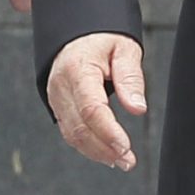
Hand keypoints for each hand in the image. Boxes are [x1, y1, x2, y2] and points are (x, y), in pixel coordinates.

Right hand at [46, 33, 145, 169]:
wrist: (76, 33)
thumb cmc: (103, 38)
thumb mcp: (124, 48)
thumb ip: (130, 77)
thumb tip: (138, 109)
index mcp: (77, 70)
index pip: (91, 108)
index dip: (107, 131)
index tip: (125, 146)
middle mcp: (60, 88)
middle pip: (79, 127)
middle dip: (104, 148)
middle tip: (129, 161)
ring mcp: (56, 99)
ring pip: (72, 134)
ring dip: (96, 152)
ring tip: (122, 161)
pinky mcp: (58, 106)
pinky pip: (70, 131)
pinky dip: (87, 146)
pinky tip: (106, 153)